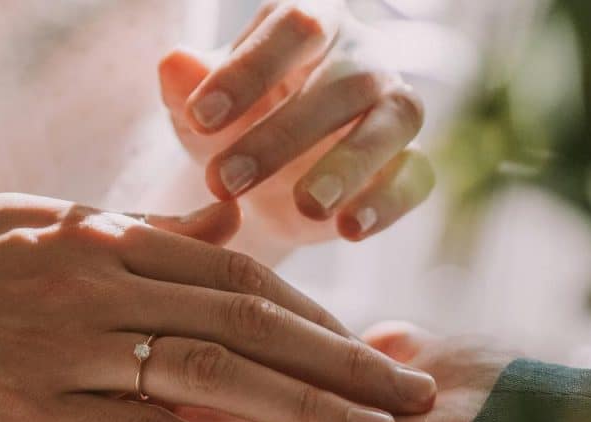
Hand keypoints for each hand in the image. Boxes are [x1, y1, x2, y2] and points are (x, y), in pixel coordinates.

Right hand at [0, 194, 435, 421]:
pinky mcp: (27, 412)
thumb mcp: (33, 224)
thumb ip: (130, 231)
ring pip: (210, 374)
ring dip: (303, 406)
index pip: (236, 275)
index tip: (366, 346)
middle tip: (412, 392)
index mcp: (100, 238)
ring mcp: (63, 348)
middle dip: (340, 360)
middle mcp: (94, 284)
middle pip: (246, 321)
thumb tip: (214, 228)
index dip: (312, 313)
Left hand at [160, 0, 433, 243]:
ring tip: (307, 205)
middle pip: (343, 81)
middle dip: (281, 135)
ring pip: (393, 122)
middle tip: (225, 182)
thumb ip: (185, 87)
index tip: (199, 118)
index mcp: (311, 24)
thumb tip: (173, 64)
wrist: (263, 182)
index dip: (248, 69)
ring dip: (349, 166)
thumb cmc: (232, 125)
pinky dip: (388, 202)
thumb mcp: (198, 111)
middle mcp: (362, 59)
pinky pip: (416, 176)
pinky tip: (350, 228)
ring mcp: (392, 110)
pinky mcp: (408, 164)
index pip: (294, 27)